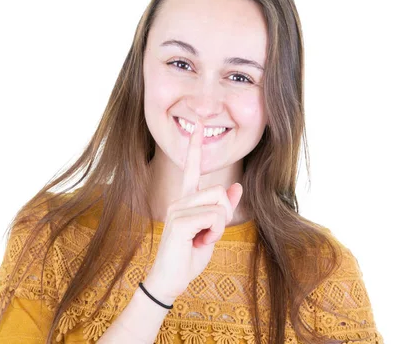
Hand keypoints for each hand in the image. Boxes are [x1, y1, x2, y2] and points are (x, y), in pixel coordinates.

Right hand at [143, 118, 243, 303]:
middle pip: (219, 191)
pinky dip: (214, 233)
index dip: (194, 148)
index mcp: (185, 201)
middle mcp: (179, 201)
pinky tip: (199, 243)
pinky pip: (213, 217)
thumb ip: (223, 209)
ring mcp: (177, 209)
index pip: (191, 170)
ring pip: (218, 204)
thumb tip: (236, 186)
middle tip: (210, 233)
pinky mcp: (179, 221)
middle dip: (224, 214)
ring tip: (202, 240)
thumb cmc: (188, 257)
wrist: (170, 280)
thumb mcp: (212, 232)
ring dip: (219, 227)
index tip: (198, 127)